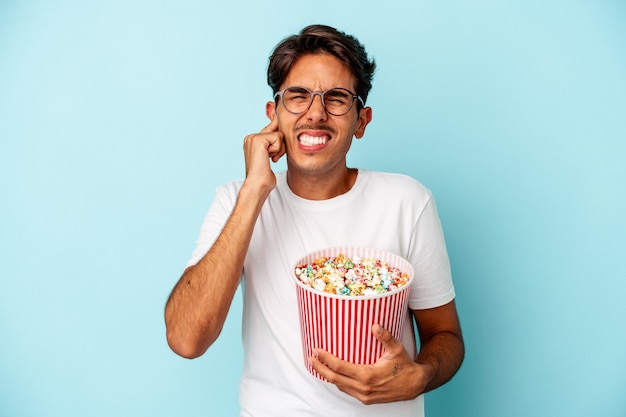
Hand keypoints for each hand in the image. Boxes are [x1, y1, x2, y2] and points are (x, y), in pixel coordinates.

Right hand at [242, 117, 284, 192]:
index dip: (279, 137)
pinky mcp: (258, 139)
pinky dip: (278, 150)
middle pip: (277, 128)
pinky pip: (278, 137)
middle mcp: (251, 137)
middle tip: (272, 157)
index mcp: (252, 140)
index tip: (276, 150)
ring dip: (280, 149)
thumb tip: (285, 133)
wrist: (257, 185)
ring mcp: (253, 137)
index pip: (272, 127)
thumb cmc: (264, 176)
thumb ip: (275, 143)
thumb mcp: (271, 155)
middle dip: (280, 145)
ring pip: (279, 134)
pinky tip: (269, 158)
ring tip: (270, 159)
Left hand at [310, 324, 431, 404]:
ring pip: (339, 386)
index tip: (316, 350)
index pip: (339, 367)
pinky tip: (333, 375)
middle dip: (320, 368)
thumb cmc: (405, 365)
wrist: (415, 384)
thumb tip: (374, 326)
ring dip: (327, 376)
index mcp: (367, 375)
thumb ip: (385, 337)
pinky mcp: (366, 399)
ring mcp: (364, 396)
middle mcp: (363, 388)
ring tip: (317, 365)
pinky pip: (347, 390)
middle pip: (334, 378)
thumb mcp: (396, 349)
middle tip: (311, 358)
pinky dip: (337, 382)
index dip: (325, 359)